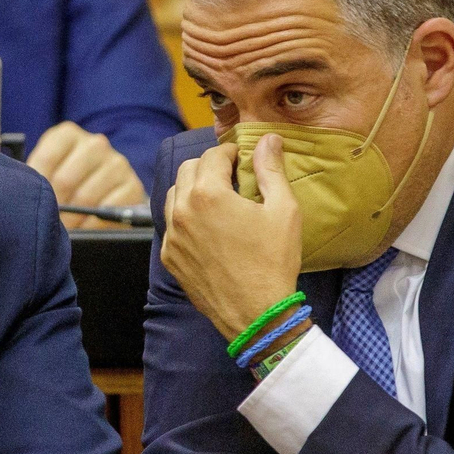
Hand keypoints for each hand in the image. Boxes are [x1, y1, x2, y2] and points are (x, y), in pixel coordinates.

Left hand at [26, 121, 145, 229]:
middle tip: (48, 223)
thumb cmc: (68, 182)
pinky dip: (93, 224)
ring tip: (66, 227)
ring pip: (86, 197)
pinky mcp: (133, 186)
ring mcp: (116, 164)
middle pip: (65, 180)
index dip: (37, 186)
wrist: (106, 192)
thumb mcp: (48, 172)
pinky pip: (107, 210)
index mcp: (68, 135)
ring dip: (73, 218)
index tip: (34, 202)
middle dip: (55, 207)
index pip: (46, 158)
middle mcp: (95, 144)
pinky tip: (85, 227)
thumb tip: (24, 196)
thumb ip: (35, 178)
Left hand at [161, 135, 301, 338]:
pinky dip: (185, 217)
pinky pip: (171, 225)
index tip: (242, 160)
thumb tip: (268, 139)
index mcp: (208, 194)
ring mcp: (172, 236)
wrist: (256, 314)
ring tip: (217, 199)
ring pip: (173, 195)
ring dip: (192, 189)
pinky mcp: (171, 257)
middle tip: (231, 176)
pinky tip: (207, 227)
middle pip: (188, 170)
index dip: (230, 153)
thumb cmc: (273, 262)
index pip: (212, 156)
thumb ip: (271, 170)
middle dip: (208, 167)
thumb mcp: (283, 210)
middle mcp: (182, 211)